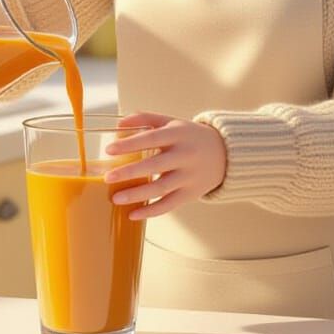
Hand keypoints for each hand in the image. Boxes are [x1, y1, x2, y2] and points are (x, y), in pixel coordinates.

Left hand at [103, 112, 226, 218]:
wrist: (226, 153)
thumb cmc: (189, 136)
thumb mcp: (172, 122)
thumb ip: (145, 119)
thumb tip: (118, 124)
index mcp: (177, 134)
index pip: (150, 138)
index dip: (129, 144)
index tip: (109, 149)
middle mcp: (185, 155)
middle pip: (155, 165)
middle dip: (129, 172)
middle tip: (108, 178)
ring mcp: (189, 176)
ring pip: (161, 188)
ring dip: (137, 195)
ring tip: (115, 198)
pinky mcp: (191, 193)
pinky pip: (169, 205)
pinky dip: (150, 211)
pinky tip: (132, 214)